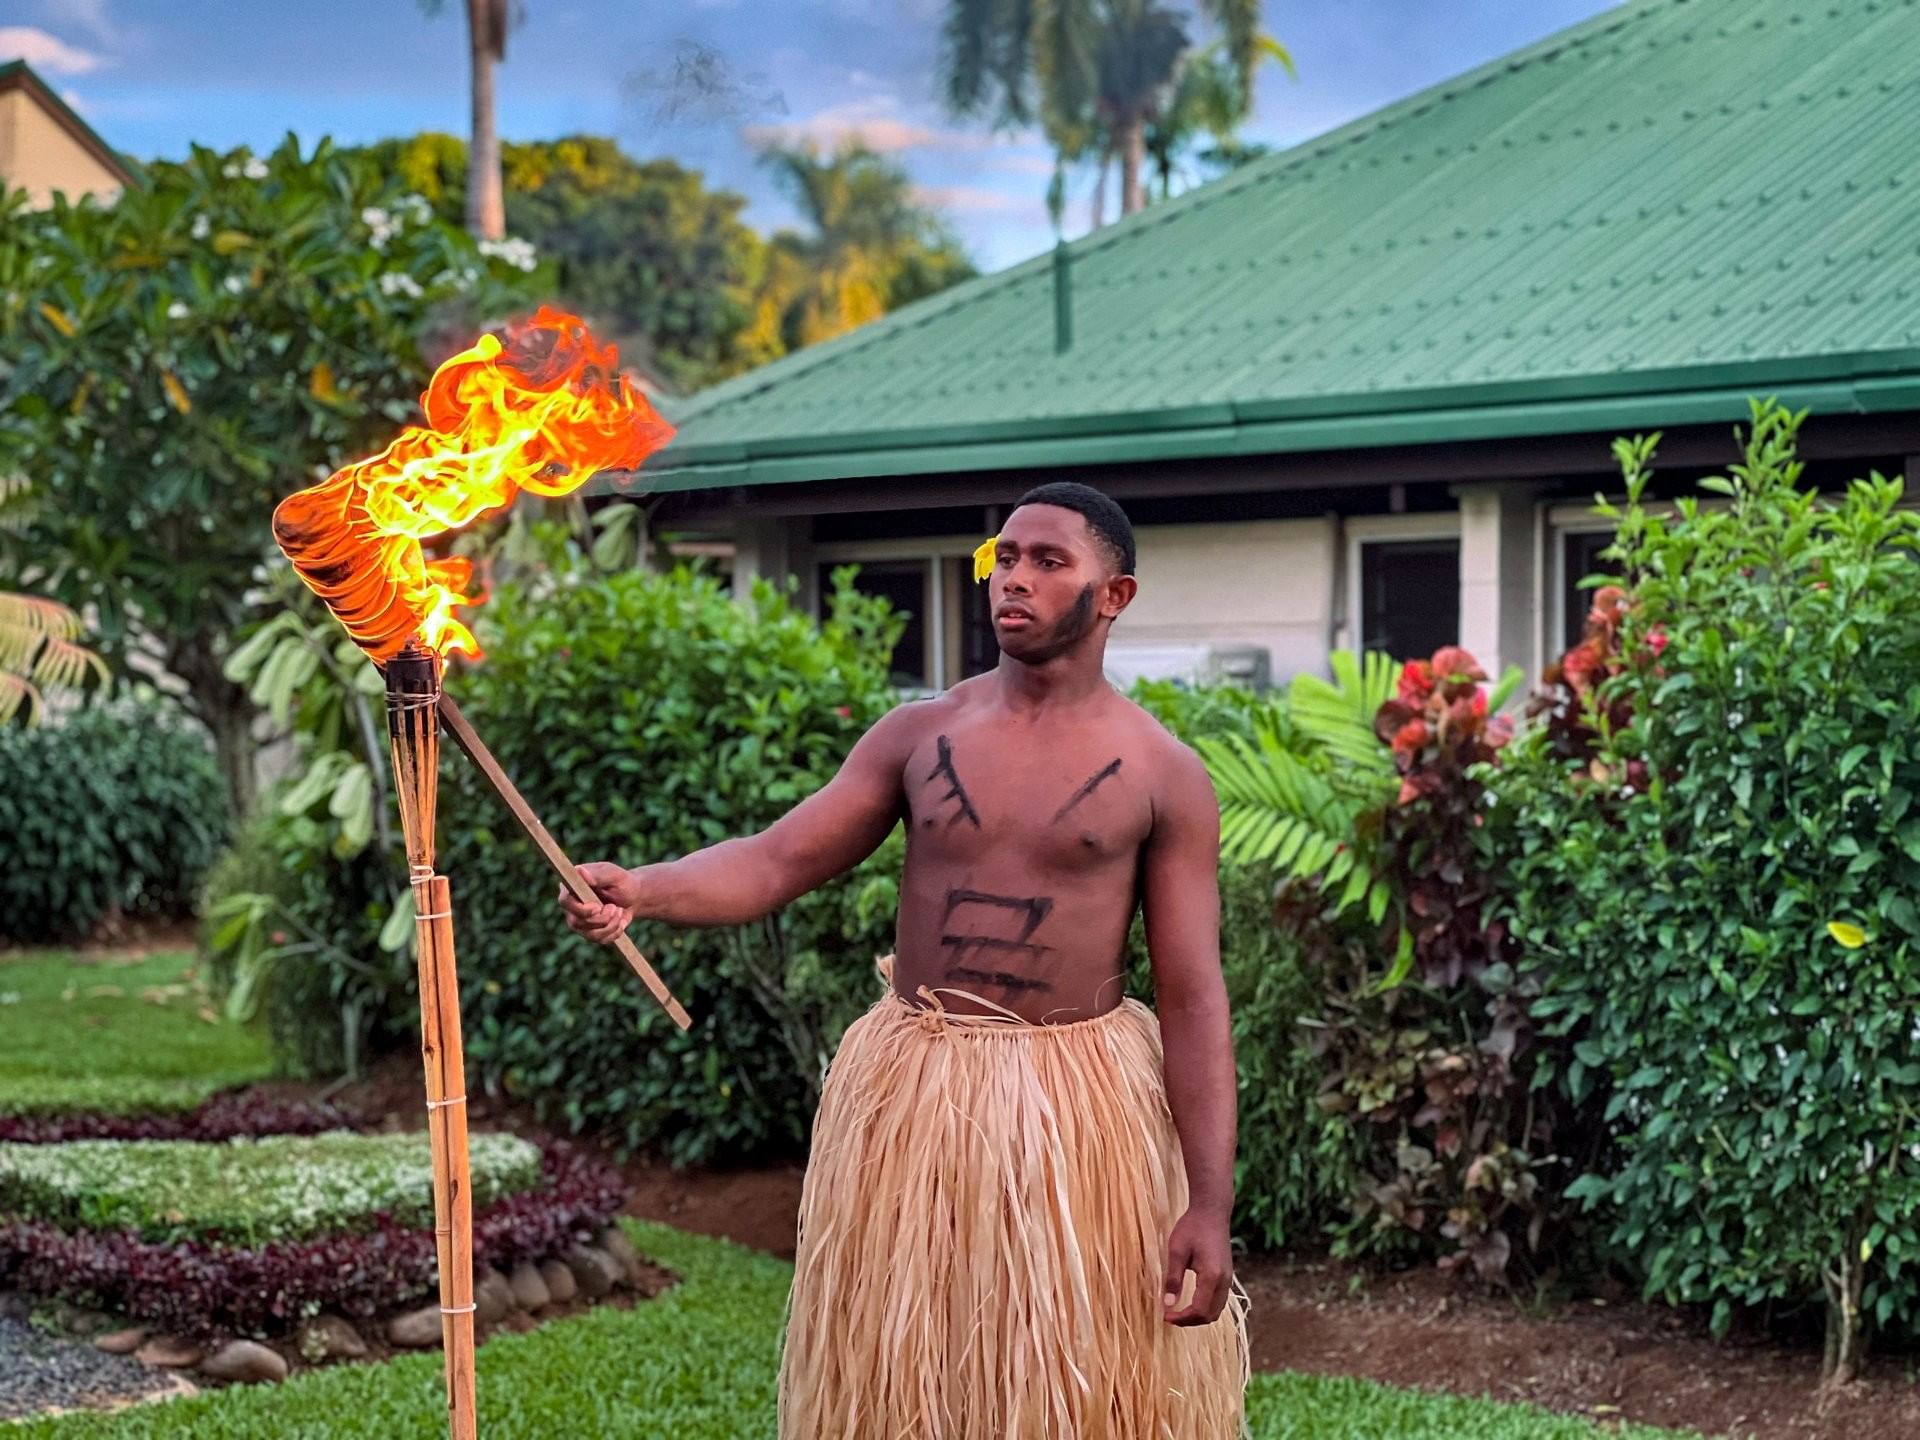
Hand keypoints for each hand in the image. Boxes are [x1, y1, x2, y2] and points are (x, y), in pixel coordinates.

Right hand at [558, 862, 638, 944]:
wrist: (633, 897)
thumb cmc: (622, 882)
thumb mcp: (614, 875)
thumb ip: (598, 874)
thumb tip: (580, 870)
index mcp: (572, 887)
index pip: (564, 901)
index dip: (580, 909)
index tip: (597, 908)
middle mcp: (571, 906)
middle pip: (576, 922)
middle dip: (600, 919)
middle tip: (615, 907)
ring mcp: (579, 921)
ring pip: (589, 934)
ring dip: (610, 925)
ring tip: (619, 911)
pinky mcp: (589, 932)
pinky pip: (599, 940)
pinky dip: (614, 932)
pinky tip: (621, 921)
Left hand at [1162, 1207, 1231, 1326]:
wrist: (1212, 1212)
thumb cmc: (1192, 1227)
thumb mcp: (1176, 1251)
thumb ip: (1173, 1279)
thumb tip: (1167, 1304)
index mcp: (1212, 1276)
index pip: (1199, 1310)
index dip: (1181, 1318)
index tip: (1165, 1316)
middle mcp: (1224, 1281)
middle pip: (1209, 1315)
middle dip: (1189, 1321)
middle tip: (1170, 1316)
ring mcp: (1228, 1279)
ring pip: (1216, 1310)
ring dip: (1198, 1316)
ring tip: (1178, 1311)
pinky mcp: (1227, 1276)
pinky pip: (1219, 1301)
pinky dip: (1205, 1308)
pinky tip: (1190, 1301)